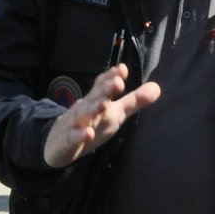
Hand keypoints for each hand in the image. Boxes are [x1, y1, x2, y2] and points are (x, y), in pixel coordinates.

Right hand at [43, 64, 159, 167]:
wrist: (57, 144)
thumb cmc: (91, 124)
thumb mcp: (114, 113)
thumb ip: (134, 101)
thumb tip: (157, 87)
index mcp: (96, 101)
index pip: (102, 85)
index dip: (111, 77)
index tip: (122, 69)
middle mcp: (85, 109)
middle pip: (94, 97)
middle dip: (105, 89)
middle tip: (118, 82)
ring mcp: (74, 124)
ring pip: (83, 115)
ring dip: (93, 108)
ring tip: (104, 103)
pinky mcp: (67, 141)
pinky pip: (72, 138)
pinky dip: (79, 135)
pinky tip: (88, 134)